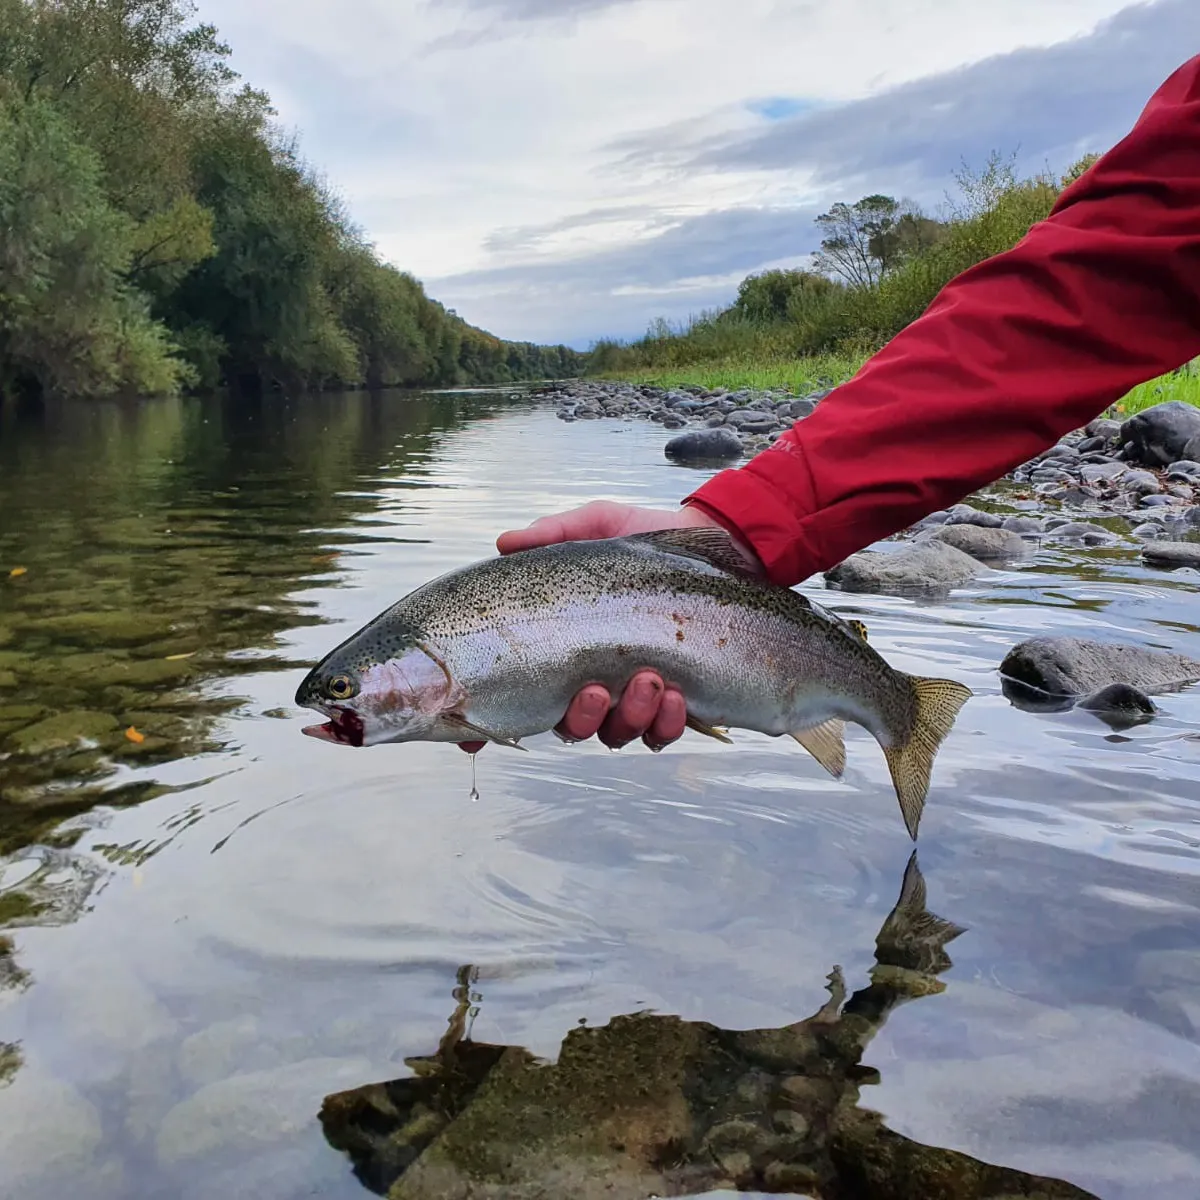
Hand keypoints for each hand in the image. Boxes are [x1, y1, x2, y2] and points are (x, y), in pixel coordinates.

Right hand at [456, 501, 760, 753]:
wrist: (717, 543)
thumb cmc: (646, 540)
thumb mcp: (597, 525)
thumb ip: (552, 534)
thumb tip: (504, 541)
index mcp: (563, 648)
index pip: (522, 694)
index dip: (500, 716)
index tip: (482, 727)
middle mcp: (593, 681)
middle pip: (570, 727)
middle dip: (580, 717)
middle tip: (594, 688)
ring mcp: (635, 696)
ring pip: (617, 734)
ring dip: (628, 716)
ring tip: (649, 680)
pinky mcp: (679, 701)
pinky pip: (663, 733)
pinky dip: (666, 721)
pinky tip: (675, 693)